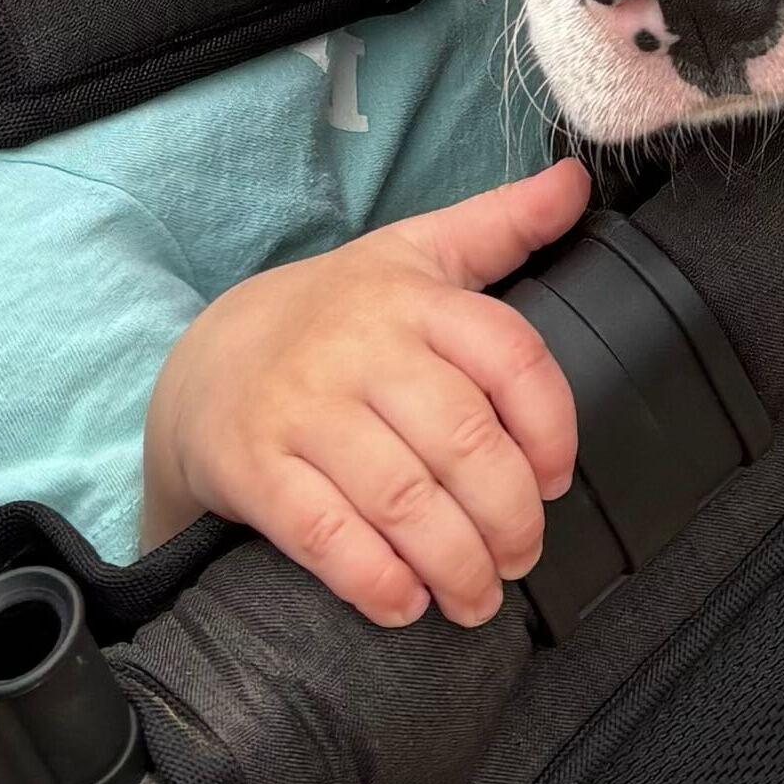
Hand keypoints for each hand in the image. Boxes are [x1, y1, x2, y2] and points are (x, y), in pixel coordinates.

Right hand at [137, 157, 589, 618]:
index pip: (510, 355)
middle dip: (508, 517)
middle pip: (463, 440)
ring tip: (477, 599)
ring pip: (402, 497)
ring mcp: (303, 408)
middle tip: (520, 558)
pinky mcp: (254, 467)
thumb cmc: (335, 316)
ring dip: (454, 563)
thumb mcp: (414, 256)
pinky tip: (405, 603)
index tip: (558, 479)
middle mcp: (360, 347)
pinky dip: (375, 579)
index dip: (550, 427)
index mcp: (412, 297)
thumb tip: (578, 181)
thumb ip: (501, 225)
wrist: (206, 362)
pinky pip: (325, 535)